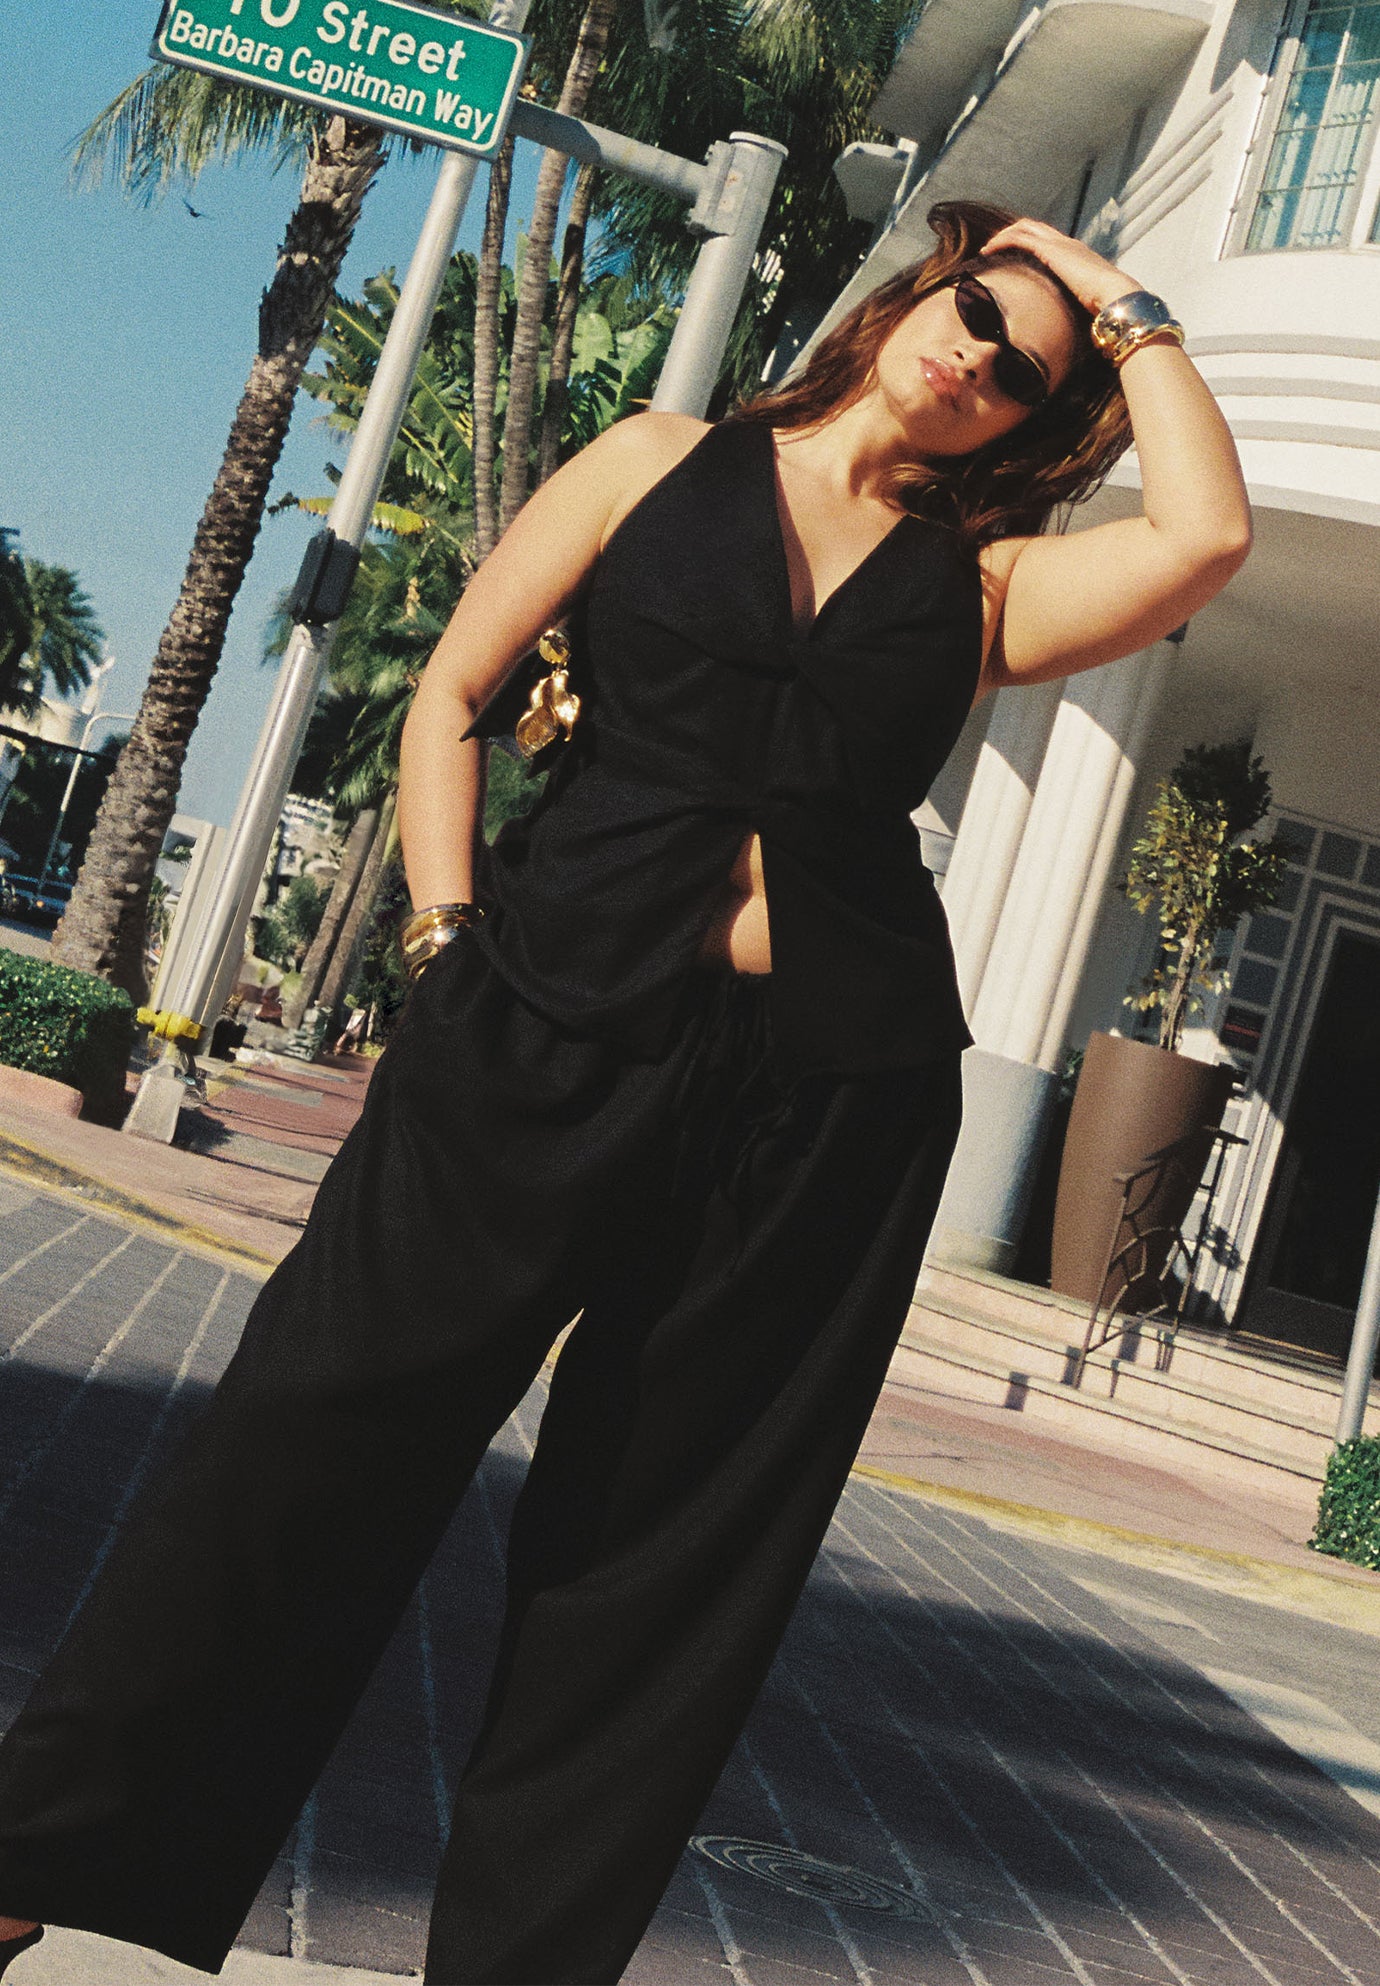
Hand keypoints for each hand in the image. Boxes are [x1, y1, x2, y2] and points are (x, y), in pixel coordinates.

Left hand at [980, 217, 1141, 316]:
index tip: (1011, 256)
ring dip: (1002, 235)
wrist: (1120, 300)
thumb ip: (1078, 311)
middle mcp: (1070, 245)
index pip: (1050, 240)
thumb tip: (1073, 335)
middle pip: (1035, 227)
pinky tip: (988, 251)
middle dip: (1012, 234)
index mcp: (1079, 256)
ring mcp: (1062, 245)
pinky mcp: (1053, 251)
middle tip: (993, 248)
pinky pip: (1021, 238)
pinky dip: (1002, 241)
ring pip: (1025, 227)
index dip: (1029, 243)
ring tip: (986, 249)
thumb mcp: (1089, 308)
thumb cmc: (1109, 311)